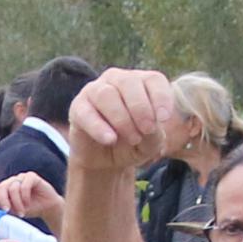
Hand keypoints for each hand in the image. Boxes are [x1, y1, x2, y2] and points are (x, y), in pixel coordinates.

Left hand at [0, 170, 63, 229]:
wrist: (48, 209)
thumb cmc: (30, 209)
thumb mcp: (14, 210)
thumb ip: (2, 204)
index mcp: (4, 190)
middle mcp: (11, 182)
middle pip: (1, 187)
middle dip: (3, 200)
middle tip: (7, 211)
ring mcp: (21, 178)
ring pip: (12, 187)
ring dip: (17, 202)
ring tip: (22, 212)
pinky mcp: (31, 176)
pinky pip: (24, 184)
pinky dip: (25, 195)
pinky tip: (28, 203)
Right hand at [65, 68, 175, 184]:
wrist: (106, 161)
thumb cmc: (133, 144)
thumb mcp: (151, 143)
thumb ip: (154, 133)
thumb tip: (150, 126)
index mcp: (141, 83)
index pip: (153, 80)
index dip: (161, 97)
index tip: (164, 118)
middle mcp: (118, 80)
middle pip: (129, 83)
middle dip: (141, 109)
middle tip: (147, 130)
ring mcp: (95, 91)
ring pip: (107, 94)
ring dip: (122, 119)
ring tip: (132, 138)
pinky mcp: (78, 107)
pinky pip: (86, 112)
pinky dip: (99, 127)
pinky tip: (110, 140)